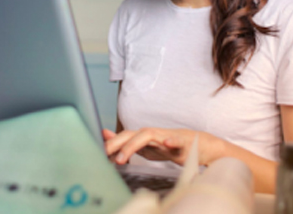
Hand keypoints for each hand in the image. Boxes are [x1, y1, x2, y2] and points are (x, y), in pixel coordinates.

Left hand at [103, 127, 218, 165]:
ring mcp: (165, 137)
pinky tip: (167, 144)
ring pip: (148, 135)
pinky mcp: (181, 143)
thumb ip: (125, 142)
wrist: (195, 144)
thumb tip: (104, 136)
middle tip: (105, 154)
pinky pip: (176, 141)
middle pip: (131, 134)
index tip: (97, 152)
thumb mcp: (144, 146)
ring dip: (133, 145)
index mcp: (142, 137)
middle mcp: (152, 134)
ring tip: (123, 158)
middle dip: (117, 143)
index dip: (110, 143)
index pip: (123, 137)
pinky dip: (172, 142)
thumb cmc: (167, 146)